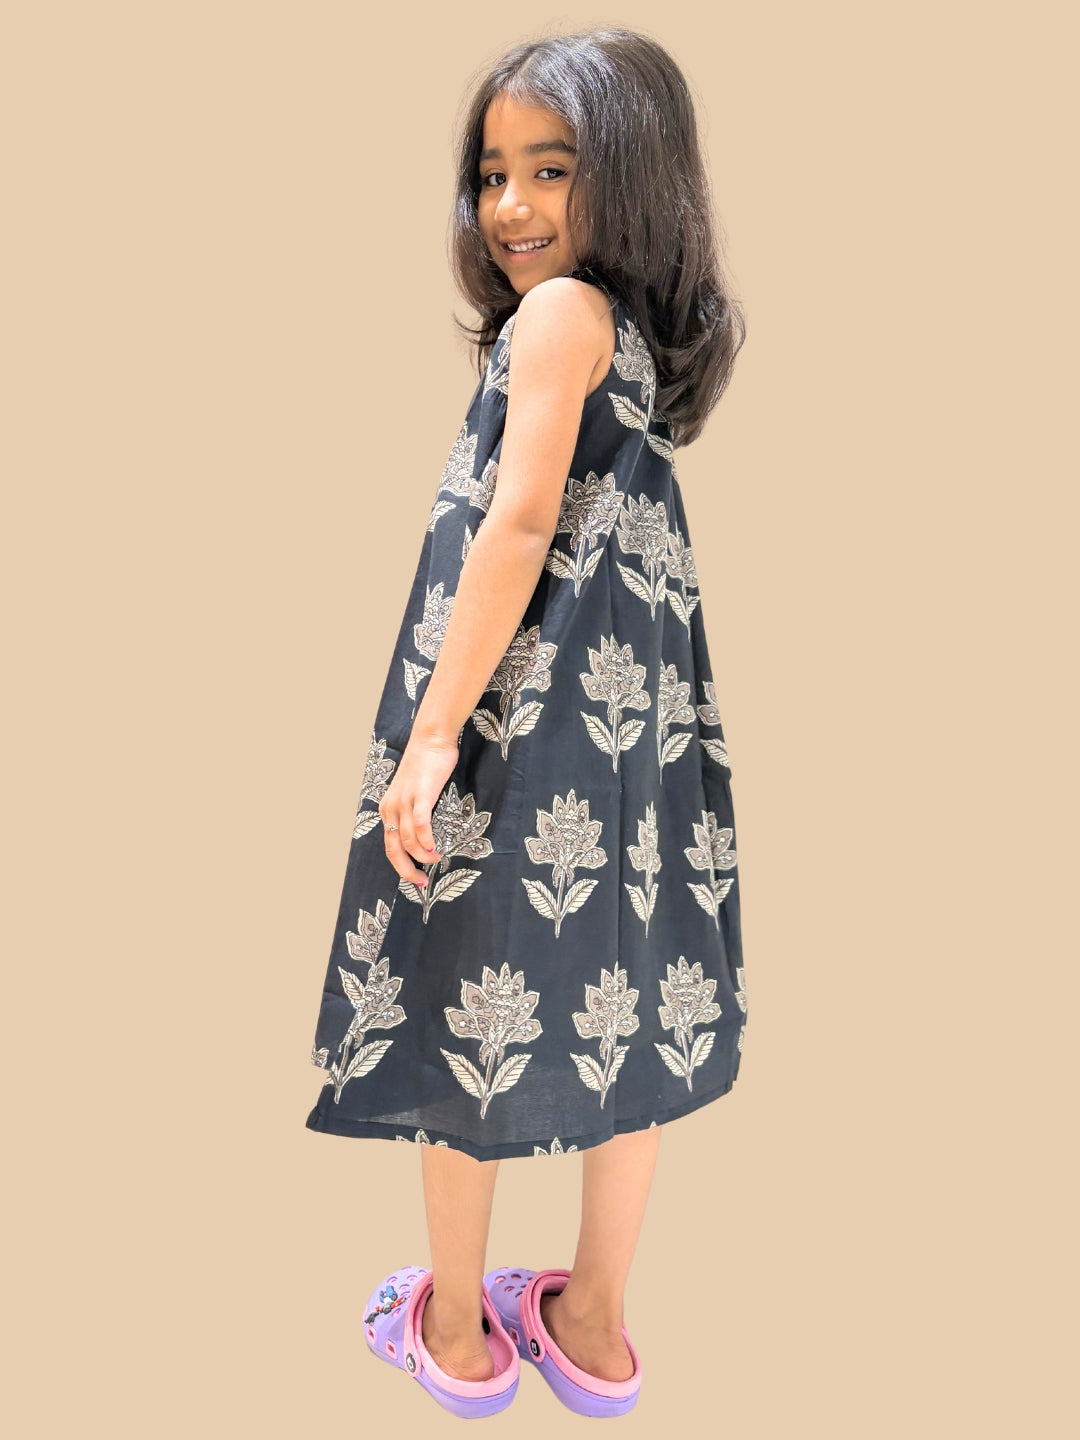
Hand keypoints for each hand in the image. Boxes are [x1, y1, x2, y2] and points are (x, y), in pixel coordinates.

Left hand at [378, 732, 459, 886]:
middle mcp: (391, 808)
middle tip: (420, 882)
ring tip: (435, 860)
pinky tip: (435, 848)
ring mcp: (403, 802)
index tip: (415, 878)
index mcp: (388, 809)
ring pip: (408, 841)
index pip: (389, 847)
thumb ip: (413, 811)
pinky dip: (426, 840)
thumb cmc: (426, 765)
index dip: (401, 866)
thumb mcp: (413, 792)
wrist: (430, 740)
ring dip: (422, 856)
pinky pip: (419, 825)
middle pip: (394, 850)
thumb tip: (424, 835)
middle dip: (406, 870)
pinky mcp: (419, 795)